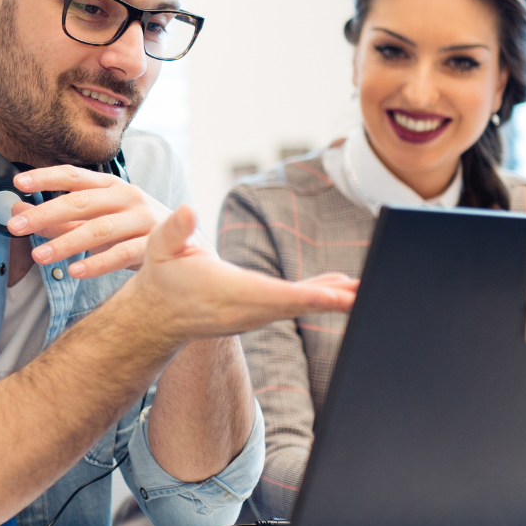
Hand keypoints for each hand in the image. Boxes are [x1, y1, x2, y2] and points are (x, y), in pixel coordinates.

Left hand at [3, 164, 171, 278]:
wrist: (188, 251)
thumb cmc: (135, 232)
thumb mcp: (97, 222)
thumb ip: (60, 220)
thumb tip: (16, 213)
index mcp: (111, 186)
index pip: (74, 176)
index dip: (46, 177)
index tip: (18, 183)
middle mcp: (128, 197)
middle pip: (81, 202)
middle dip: (45, 213)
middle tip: (16, 226)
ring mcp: (143, 219)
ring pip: (99, 229)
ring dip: (66, 243)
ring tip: (39, 256)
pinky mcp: (155, 245)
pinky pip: (122, 254)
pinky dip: (97, 263)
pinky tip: (75, 271)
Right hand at [123, 206, 358, 342]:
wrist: (158, 315)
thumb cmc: (162, 276)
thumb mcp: (159, 247)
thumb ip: (174, 229)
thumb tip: (186, 209)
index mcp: (228, 292)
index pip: (274, 295)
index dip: (308, 295)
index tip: (336, 296)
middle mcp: (246, 309)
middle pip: (296, 304)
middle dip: (332, 300)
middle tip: (367, 293)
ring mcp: (253, 314)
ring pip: (299, 305)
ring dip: (332, 298)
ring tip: (363, 290)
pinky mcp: (257, 311)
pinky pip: (292, 304)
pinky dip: (318, 295)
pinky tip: (340, 288)